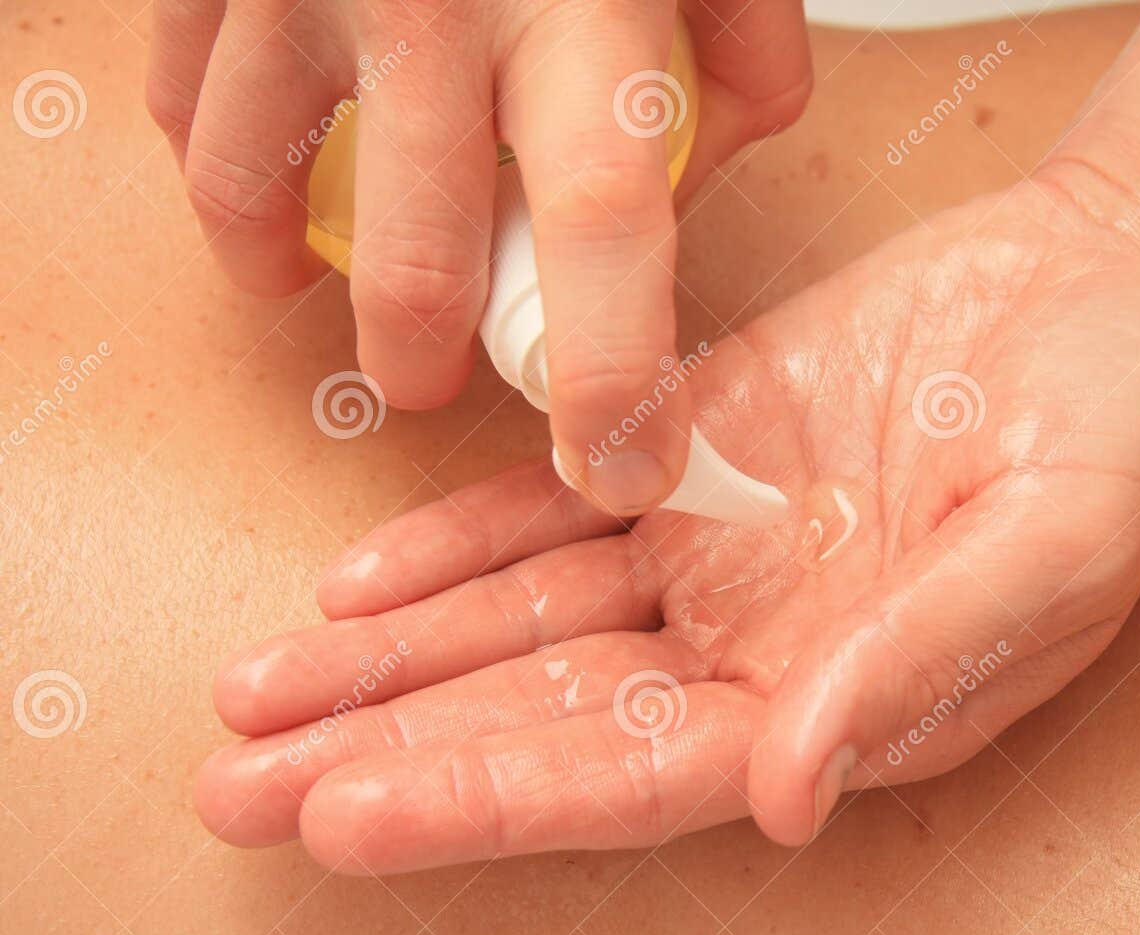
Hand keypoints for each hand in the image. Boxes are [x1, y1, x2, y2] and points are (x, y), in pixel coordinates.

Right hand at [146, 0, 810, 505]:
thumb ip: (746, 48)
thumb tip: (706, 159)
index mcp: (582, 7)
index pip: (604, 235)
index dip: (610, 378)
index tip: (619, 472)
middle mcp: (434, 9)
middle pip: (421, 256)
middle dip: (426, 353)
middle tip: (436, 378)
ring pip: (252, 187)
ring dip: (280, 271)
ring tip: (307, 292)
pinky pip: (183, 96)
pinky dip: (212, 156)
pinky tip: (251, 177)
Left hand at [196, 166, 1139, 872]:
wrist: (1128, 283)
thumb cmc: (1128, 430)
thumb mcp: (1047, 555)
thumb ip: (909, 670)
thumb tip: (782, 794)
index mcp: (842, 707)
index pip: (639, 778)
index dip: (495, 798)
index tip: (354, 814)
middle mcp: (763, 646)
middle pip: (549, 716)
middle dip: (397, 752)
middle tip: (242, 787)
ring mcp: (723, 547)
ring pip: (530, 620)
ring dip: (395, 660)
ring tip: (257, 700)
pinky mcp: (701, 444)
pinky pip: (559, 506)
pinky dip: (461, 543)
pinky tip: (360, 585)